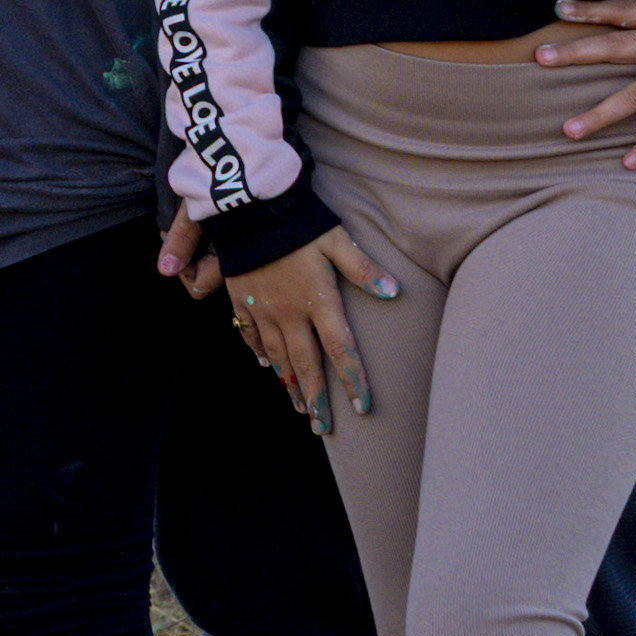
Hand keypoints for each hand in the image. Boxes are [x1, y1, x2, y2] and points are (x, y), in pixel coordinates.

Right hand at [220, 225, 376, 429]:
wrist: (248, 208)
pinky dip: (259, 354)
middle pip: (306, 365)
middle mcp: (290, 313)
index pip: (341, 350)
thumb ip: (364, 268)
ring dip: (290, 384)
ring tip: (299, 406)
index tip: (363, 408)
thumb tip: (394, 292)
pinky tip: (265, 366)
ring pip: (278, 357)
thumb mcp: (337, 240)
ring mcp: (263, 310)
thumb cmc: (298, 222)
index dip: (353, 381)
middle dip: (316, 399)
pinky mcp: (242, 300)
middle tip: (322, 427)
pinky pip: (250, 336)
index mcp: (318, 302)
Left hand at [535, 0, 635, 169]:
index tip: (560, 9)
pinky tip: (628, 162)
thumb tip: (598, 26)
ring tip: (569, 130)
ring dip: (600, 114)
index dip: (590, 8)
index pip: (621, 9)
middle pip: (615, 46)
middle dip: (576, 53)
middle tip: (541, 58)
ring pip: (634, 95)